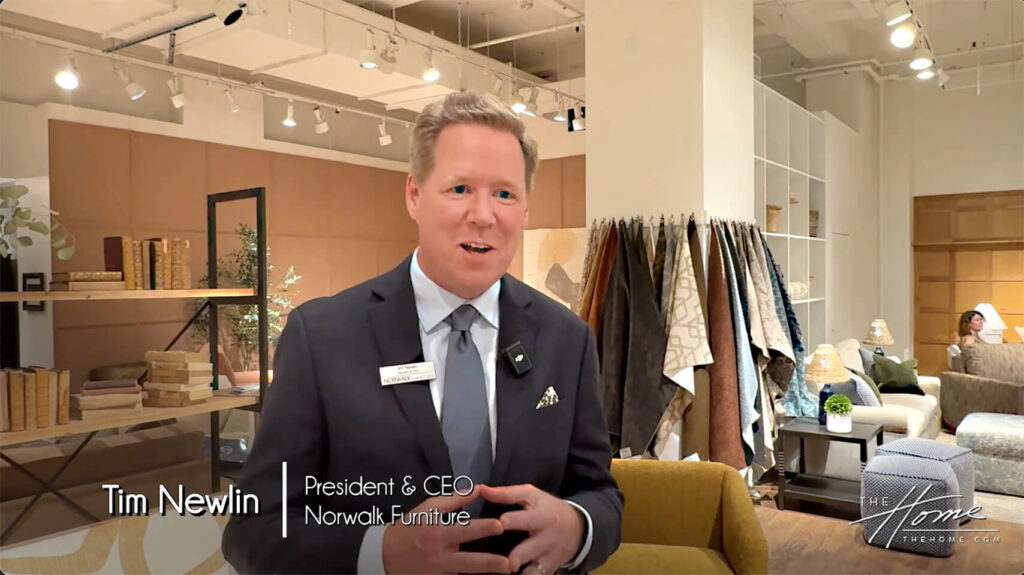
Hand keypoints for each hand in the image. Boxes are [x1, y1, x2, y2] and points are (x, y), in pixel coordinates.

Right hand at [382, 487, 511, 574]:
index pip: (465, 530)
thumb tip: (477, 489)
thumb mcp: (427, 508)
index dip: (484, 528)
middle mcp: (440, 556)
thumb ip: (454, 500)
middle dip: (491, 563)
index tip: (501, 525)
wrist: (383, 555)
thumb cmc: (409, 527)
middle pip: (470, 561)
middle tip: (510, 564)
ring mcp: (437, 573)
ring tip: (504, 574)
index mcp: (438, 533)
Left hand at [477, 484, 584, 574]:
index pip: (526, 517)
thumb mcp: (531, 495)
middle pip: (530, 548)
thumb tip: (481, 490)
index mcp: (540, 515)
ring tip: (509, 571)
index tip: (501, 523)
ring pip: (535, 569)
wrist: (577, 527)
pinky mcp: (549, 568)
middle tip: (509, 562)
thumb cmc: (547, 507)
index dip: (513, 520)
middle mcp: (545, 536)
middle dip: (519, 555)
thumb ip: (506, 494)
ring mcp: (548, 555)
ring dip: (523, 572)